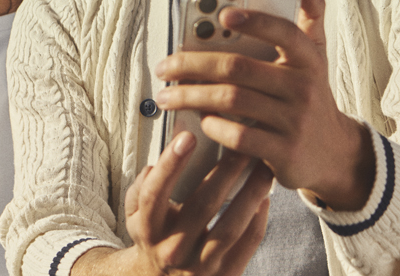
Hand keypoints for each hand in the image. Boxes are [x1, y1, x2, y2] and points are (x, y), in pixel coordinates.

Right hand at [73, 132, 272, 275]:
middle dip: (225, 171)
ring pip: (231, 227)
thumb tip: (157, 164)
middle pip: (202, 207)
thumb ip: (141, 188)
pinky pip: (247, 245)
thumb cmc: (153, 237)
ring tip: (263, 166)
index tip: (187, 137)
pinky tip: (265, 196)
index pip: (154, 195)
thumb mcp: (135, 215)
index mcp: (148, 231)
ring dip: (251, 193)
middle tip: (241, 143)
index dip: (170, 165)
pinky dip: (258, 218)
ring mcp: (200, 267)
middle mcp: (173, 250)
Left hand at [155, 0, 375, 210]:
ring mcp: (294, 121)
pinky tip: (199, 120)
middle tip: (164, 67)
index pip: (283, 33)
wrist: (334, 152)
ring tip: (167, 97)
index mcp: (309, 60)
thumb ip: (309, 18)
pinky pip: (238, 136)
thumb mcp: (316, 58)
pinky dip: (213, 126)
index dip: (255, 21)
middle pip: (239, 68)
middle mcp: (304, 88)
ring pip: (231, 100)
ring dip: (191, 96)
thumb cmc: (311, 95)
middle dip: (193, 64)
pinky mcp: (283, 153)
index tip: (224, 14)